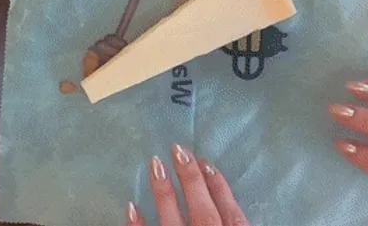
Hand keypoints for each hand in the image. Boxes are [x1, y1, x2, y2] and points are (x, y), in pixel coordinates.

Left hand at [128, 144, 248, 225]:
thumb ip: (236, 220)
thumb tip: (233, 207)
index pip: (232, 215)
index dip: (220, 188)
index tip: (207, 163)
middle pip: (203, 212)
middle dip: (191, 180)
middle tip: (178, 150)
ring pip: (173, 222)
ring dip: (164, 193)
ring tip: (156, 164)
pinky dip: (139, 224)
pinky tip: (132, 206)